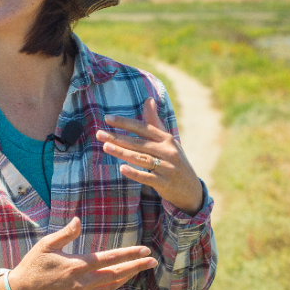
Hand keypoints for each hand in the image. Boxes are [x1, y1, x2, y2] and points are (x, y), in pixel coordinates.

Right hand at [0, 218, 156, 289]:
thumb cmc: (33, 265)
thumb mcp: (46, 245)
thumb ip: (65, 234)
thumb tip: (78, 220)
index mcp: (77, 266)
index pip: (110, 259)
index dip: (130, 254)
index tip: (145, 250)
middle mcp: (84, 283)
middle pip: (117, 274)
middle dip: (137, 267)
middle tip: (153, 262)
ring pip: (112, 286)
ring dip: (126, 277)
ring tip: (139, 269)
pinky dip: (111, 285)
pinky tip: (116, 279)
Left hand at [96, 97, 203, 215]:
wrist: (191, 189)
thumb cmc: (174, 161)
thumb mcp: (167, 141)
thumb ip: (155, 122)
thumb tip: (148, 99)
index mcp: (166, 139)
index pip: (143, 128)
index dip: (125, 123)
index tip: (107, 118)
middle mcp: (168, 151)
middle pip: (139, 143)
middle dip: (118, 138)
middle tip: (99, 134)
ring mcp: (167, 168)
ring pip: (141, 158)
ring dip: (123, 153)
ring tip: (106, 147)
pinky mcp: (165, 183)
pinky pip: (147, 177)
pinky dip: (135, 173)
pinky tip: (122, 169)